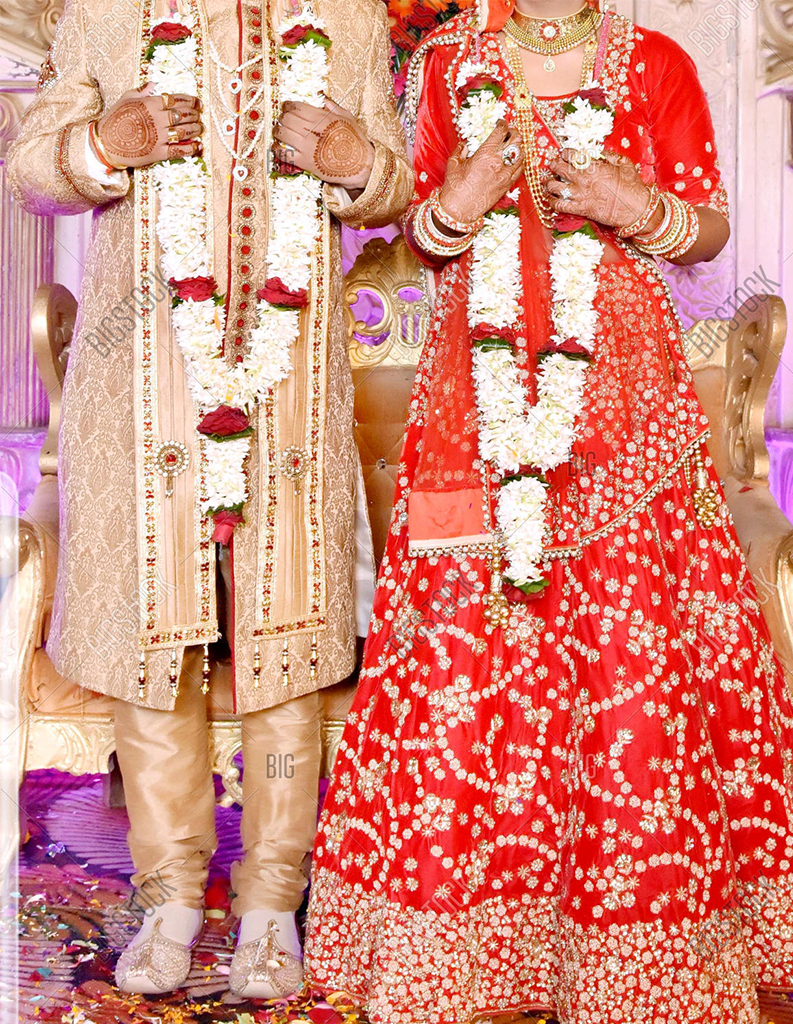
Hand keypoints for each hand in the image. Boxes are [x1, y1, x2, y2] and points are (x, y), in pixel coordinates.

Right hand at [94, 83, 202, 168]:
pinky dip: (191, 148)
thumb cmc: (115, 119)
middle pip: (182, 115)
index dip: (190, 100)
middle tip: (199, 115)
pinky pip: (179, 150)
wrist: (105, 142)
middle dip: (194, 114)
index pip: (175, 99)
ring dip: (195, 129)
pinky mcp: (158, 152)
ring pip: (184, 131)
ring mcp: (158, 137)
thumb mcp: (126, 99)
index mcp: (149, 104)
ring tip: (200, 128)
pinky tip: (198, 146)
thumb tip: (153, 83)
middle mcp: (156, 119)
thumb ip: (142, 91)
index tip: (198, 102)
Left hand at [273, 98, 374, 189]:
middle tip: (281, 119)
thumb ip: (333, 106)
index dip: (288, 105)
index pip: (297, 107)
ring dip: (277, 131)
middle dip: (282, 117)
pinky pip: (284, 154)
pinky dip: (277, 149)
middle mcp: (312, 129)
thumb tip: (322, 98)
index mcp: (322, 117)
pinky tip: (276, 147)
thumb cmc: (356, 142)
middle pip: (287, 118)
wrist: (360, 166)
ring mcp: (307, 146)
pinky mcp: (305, 162)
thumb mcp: (347, 118)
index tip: (286, 107)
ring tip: (277, 131)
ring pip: (283, 133)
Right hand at [437, 121, 524, 225]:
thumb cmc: (455, 187)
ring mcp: (505, 174)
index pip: (501, 131)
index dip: (502, 124)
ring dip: (518, 147)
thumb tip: (464, 144)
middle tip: (509, 132)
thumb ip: (460, 150)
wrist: (460, 210)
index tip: (500, 123)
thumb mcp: (454, 164)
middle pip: (516, 140)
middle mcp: (499, 162)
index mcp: (485, 153)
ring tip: (513, 146)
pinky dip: (519, 162)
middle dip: (514, 132)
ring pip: (521, 154)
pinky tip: (515, 160)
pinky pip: (520, 170)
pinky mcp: (507, 185)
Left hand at [545, 149, 659, 231]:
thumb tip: (598, 153)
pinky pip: (560, 205)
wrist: (634, 209)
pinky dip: (551, 201)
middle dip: (554, 164)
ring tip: (547, 181)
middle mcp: (584, 180)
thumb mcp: (624, 163)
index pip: (573, 156)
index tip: (562, 153)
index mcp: (594, 166)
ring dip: (548, 183)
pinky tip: (549, 198)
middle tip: (552, 164)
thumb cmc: (632, 186)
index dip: (565, 153)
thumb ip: (609, 156)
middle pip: (560, 169)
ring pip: (556, 187)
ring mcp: (580, 195)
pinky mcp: (580, 209)